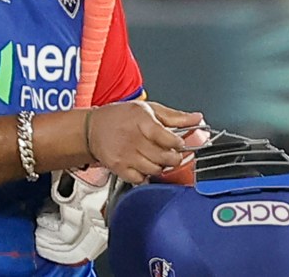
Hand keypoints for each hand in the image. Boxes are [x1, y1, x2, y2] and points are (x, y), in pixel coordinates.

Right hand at [86, 102, 203, 184]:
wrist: (91, 129)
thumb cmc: (119, 116)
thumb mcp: (147, 109)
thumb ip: (174, 116)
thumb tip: (197, 118)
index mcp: (141, 121)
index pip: (168, 139)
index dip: (178, 144)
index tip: (179, 143)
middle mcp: (133, 139)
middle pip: (164, 157)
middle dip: (173, 157)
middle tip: (172, 153)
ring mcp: (125, 155)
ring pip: (155, 170)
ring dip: (161, 167)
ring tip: (157, 158)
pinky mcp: (119, 168)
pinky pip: (141, 180)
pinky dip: (146, 176)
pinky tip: (144, 165)